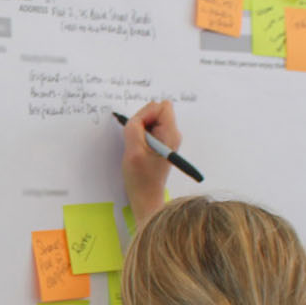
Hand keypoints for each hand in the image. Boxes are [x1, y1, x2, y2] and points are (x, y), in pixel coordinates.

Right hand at [121, 100, 179, 219]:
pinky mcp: (160, 143)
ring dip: (140, 129)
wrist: (146, 197)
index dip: (145, 113)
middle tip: (136, 140)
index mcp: (170, 135)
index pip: (161, 107)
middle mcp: (172, 134)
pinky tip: (137, 149)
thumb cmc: (141, 178)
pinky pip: (149, 129)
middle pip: (156, 110)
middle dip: (141, 120)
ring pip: (151, 119)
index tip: (137, 130)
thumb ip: (134, 128)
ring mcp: (167, 139)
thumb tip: (135, 117)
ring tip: (137, 147)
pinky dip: (140, 135)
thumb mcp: (133, 151)